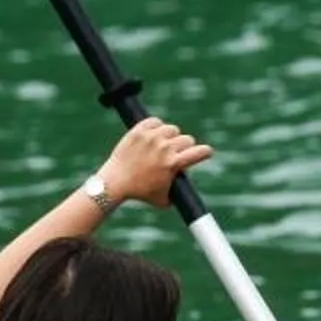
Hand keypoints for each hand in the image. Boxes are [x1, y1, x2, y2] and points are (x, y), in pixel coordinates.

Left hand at [99, 117, 213, 209]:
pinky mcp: (138, 131)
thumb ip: (178, 192)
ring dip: (170, 136)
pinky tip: (153, 134)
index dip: (206, 152)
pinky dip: (156, 126)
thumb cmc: (140, 193)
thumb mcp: (164, 200)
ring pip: (172, 129)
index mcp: (173, 164)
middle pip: (187, 139)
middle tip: (176, 153)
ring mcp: (151, 137)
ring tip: (163, 144)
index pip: (200, 152)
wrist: (115, 183)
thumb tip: (185, 189)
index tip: (206, 153)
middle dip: (184, 147)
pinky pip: (155, 121)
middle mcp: (164, 148)